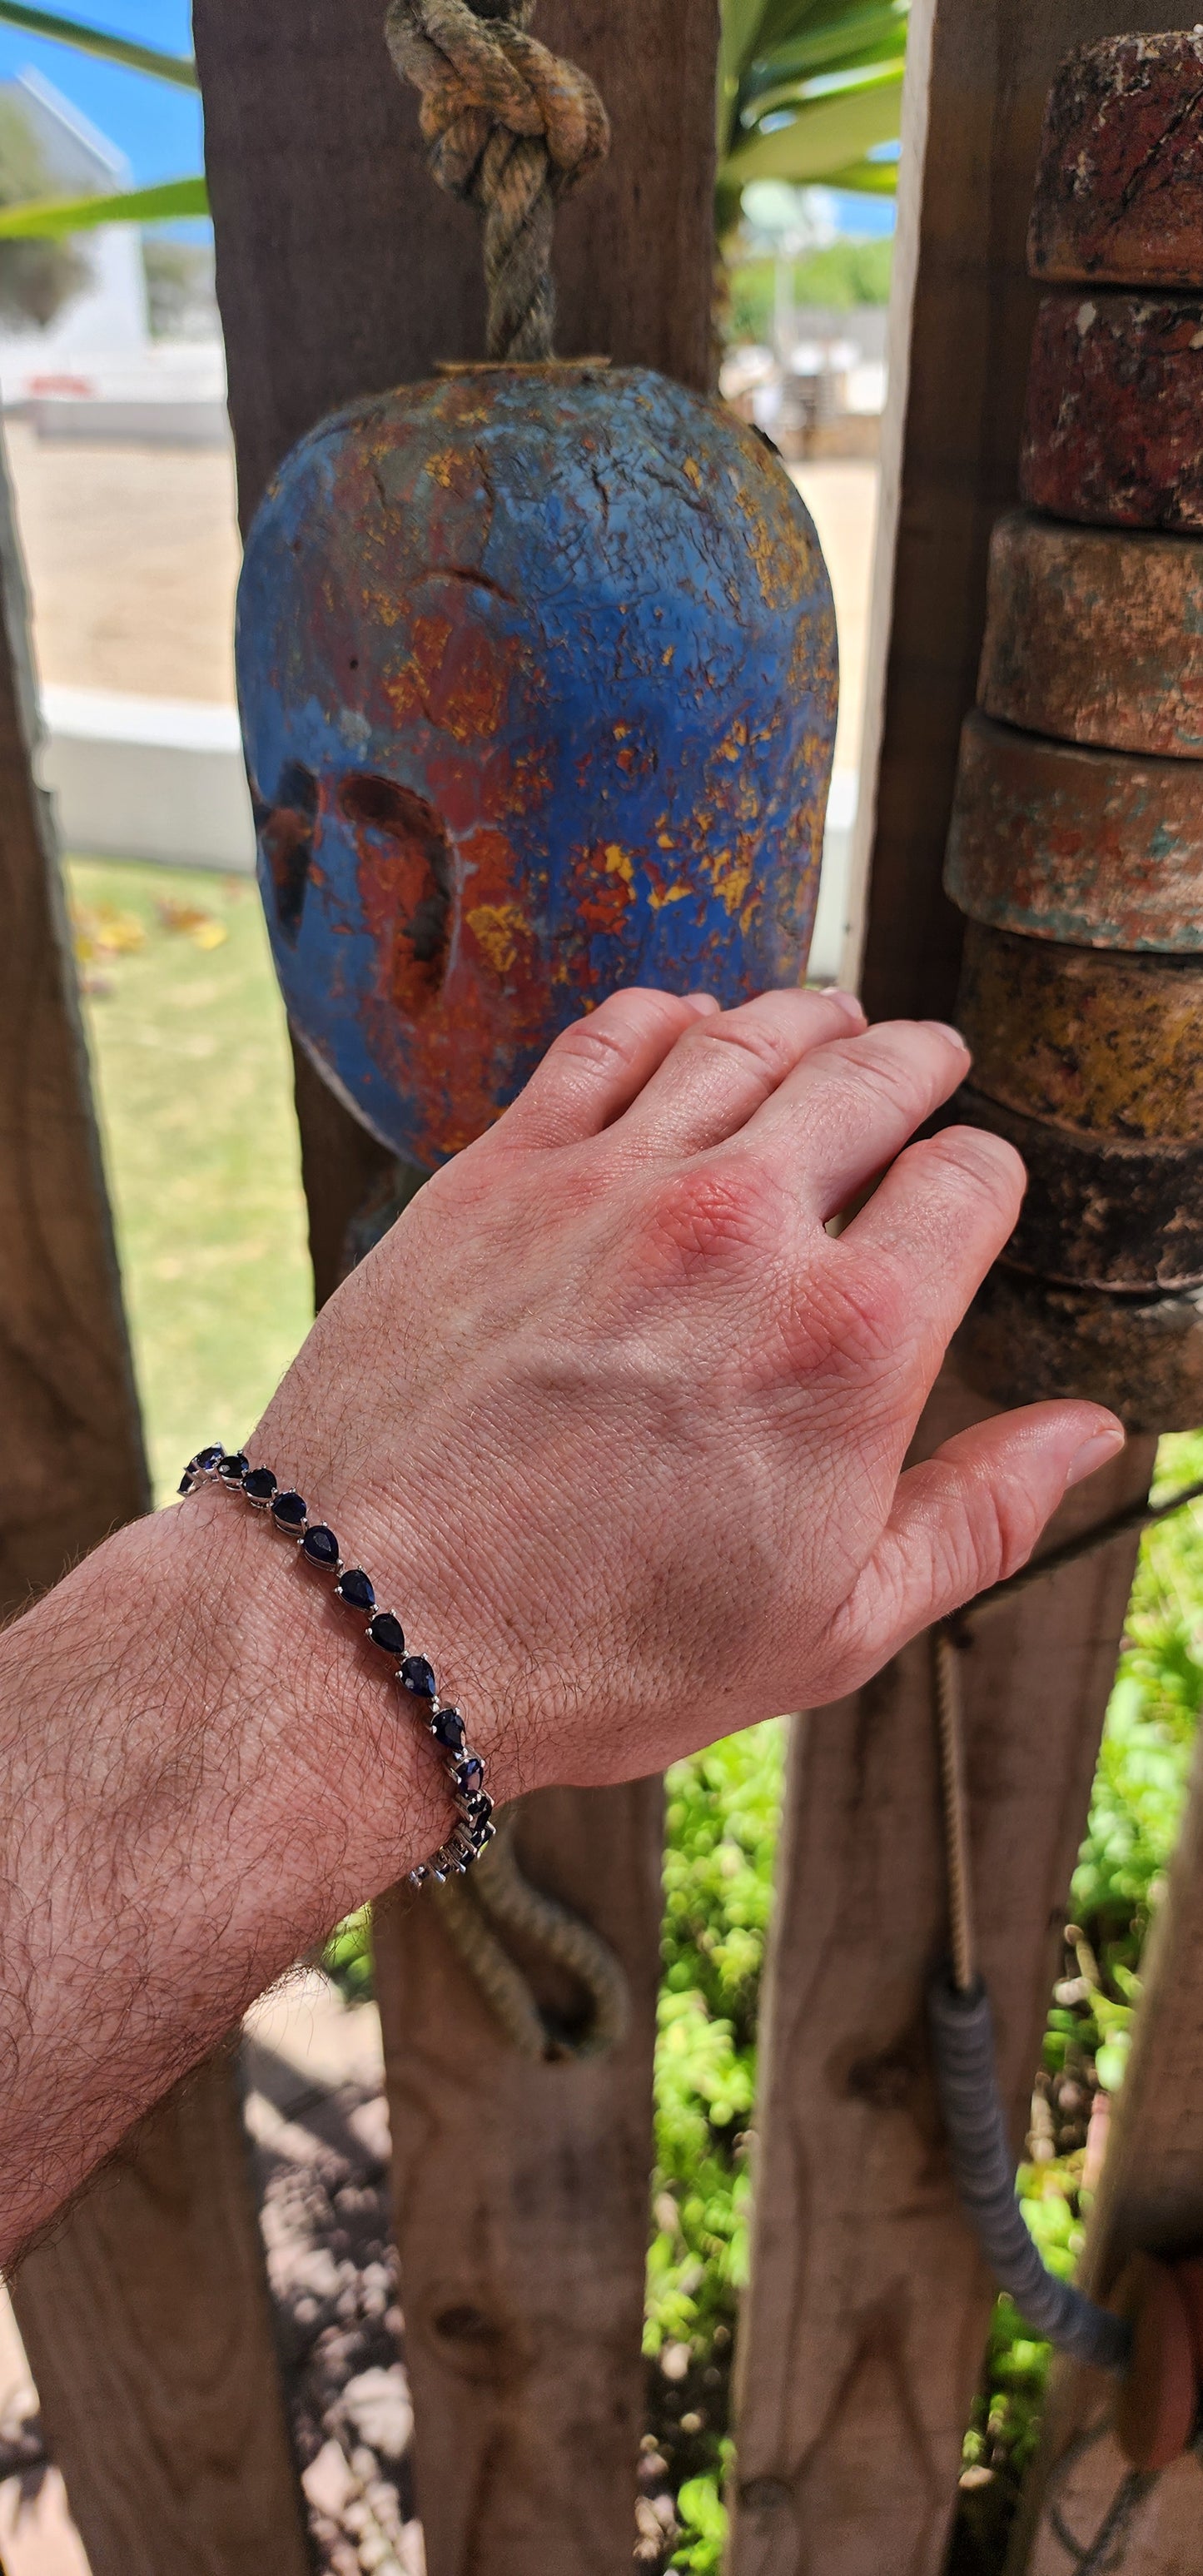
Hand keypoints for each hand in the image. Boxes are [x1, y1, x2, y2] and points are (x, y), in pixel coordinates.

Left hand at [251, 986, 1123, 1797]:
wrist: (372, 1626)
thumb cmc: (603, 1649)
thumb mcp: (832, 1625)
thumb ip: (980, 1515)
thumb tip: (1089, 1434)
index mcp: (853, 1338)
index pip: (971, 1177)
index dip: (983, 1176)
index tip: (967, 1190)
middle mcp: (745, 1229)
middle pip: (872, 1076)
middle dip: (917, 1064)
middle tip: (924, 1063)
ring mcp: (614, 1183)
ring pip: (747, 1038)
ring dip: (808, 1020)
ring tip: (826, 1021)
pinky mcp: (500, 1169)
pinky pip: (608, 1039)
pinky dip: (669, 1015)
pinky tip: (686, 1027)